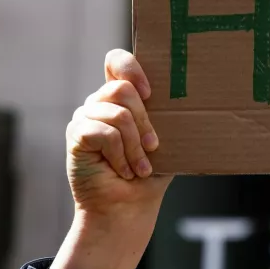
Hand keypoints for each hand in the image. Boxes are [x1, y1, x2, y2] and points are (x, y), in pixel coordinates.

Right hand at [48, 50, 171, 268]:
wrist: (129, 207)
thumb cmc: (150, 173)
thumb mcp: (165, 138)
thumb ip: (166, 114)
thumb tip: (193, 97)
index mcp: (120, 98)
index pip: (116, 61)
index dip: (131, 67)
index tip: (150, 92)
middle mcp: (99, 103)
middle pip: (123, 88)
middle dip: (145, 121)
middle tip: (154, 147)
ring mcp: (84, 118)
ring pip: (118, 113)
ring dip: (135, 145)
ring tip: (139, 166)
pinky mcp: (76, 136)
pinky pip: (104, 133)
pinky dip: (120, 155)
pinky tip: (123, 170)